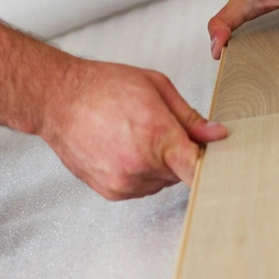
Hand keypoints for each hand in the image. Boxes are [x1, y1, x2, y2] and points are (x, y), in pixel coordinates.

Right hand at [40, 59, 226, 199]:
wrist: (58, 100)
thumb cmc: (103, 87)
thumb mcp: (156, 88)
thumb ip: (190, 117)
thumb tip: (216, 134)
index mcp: (157, 134)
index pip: (198, 169)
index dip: (212, 167)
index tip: (220, 164)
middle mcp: (141, 164)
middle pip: (182, 173)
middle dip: (179, 154)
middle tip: (161, 130)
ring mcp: (125, 182)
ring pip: (163, 182)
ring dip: (160, 165)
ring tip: (135, 136)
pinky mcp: (112, 192)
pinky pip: (143, 187)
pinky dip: (141, 172)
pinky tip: (124, 149)